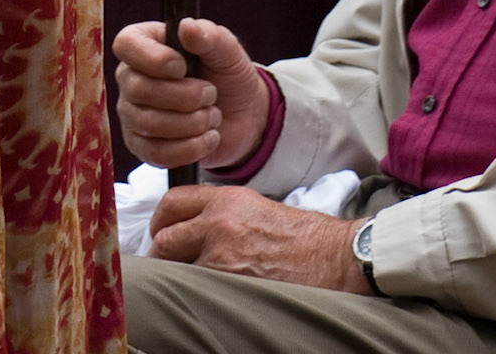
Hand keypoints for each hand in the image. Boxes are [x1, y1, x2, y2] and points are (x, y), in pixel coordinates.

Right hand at [114, 17, 268, 170]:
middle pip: (138, 89)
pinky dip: (190, 149)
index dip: (152, 58)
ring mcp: (133, 114)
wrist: (242, 115)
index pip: (125, 44)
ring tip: (212, 116)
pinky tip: (208, 138)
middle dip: (184, 96)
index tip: (183, 66)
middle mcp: (131, 77)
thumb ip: (209, 36)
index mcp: (145, 42)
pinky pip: (156, 154)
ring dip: (191, 123)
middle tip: (211, 93)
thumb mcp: (227, 50)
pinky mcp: (143, 147)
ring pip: (148, 123)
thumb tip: (186, 26)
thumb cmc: (228, 73)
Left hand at [147, 187, 369, 293]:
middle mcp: (218, 223)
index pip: (172, 203)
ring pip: (178, 268)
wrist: (335, 256)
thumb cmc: (304, 235)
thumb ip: (221, 213)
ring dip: (180, 276)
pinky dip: (199, 294)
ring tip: (189, 283)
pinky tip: (209, 297)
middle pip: (165, 238)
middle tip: (166, 265)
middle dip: (161, 254)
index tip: (159, 234)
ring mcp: (223, 256)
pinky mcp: (232, 285)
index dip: (160, 221)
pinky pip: (200, 290)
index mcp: (226, 199)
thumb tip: (193, 229)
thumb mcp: (256, 207)